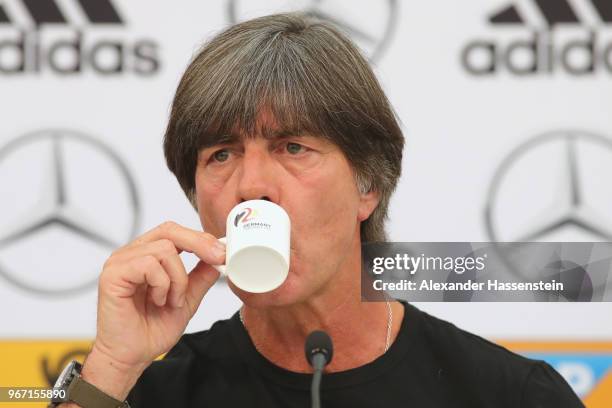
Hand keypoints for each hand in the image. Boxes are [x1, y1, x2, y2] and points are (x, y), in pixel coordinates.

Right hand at [84, 221, 224, 398]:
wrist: (132, 356)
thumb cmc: (151, 330)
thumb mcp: (187, 300)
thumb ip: (200, 278)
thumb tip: (218, 259)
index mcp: (147, 255)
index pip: (175, 232)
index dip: (201, 238)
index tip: (223, 252)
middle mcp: (132, 254)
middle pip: (169, 230)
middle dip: (199, 244)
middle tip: (217, 259)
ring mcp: (120, 262)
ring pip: (164, 250)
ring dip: (178, 279)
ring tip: (172, 300)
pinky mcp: (113, 274)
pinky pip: (148, 265)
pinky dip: (162, 285)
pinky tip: (158, 300)